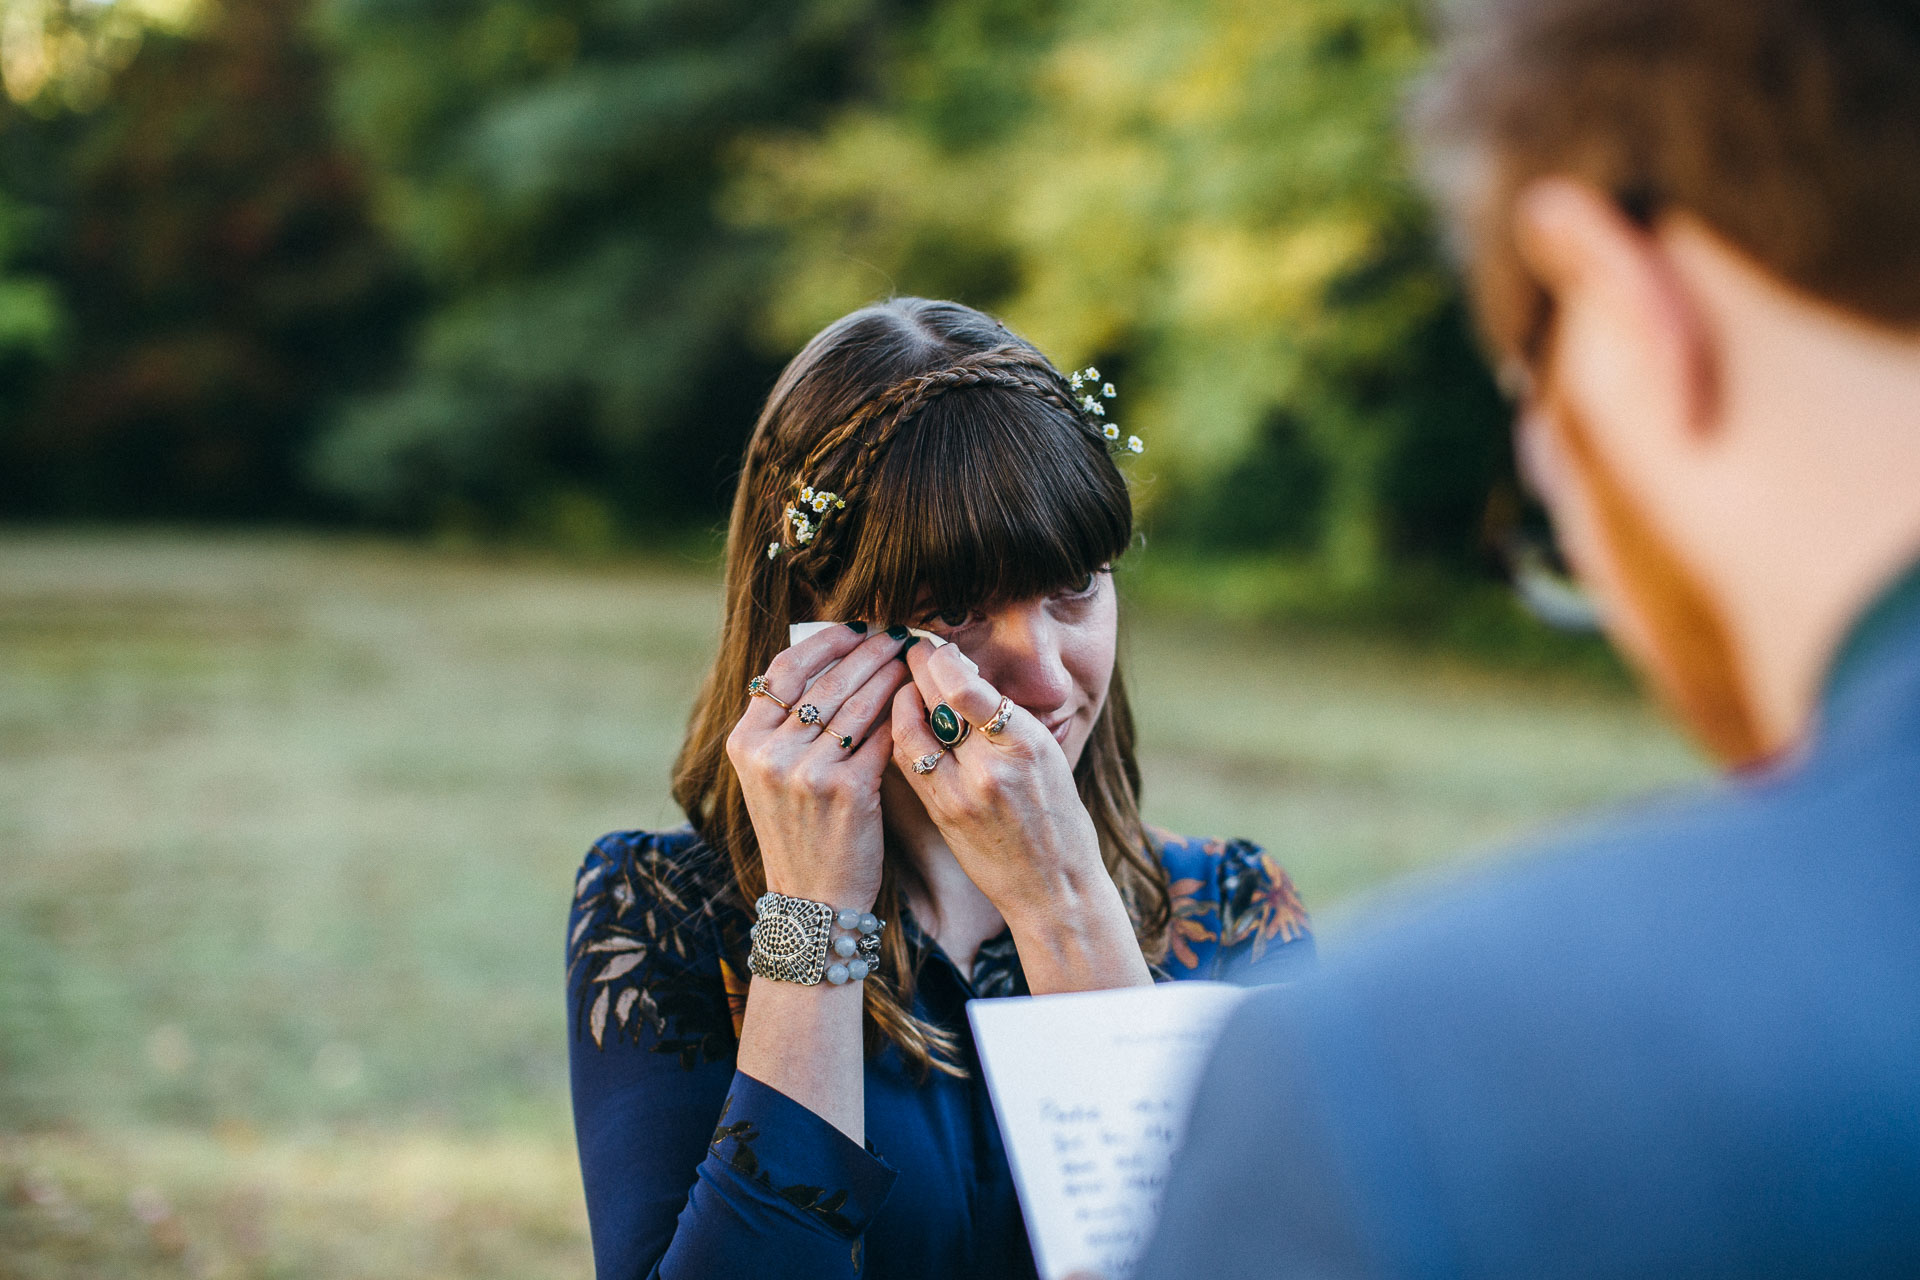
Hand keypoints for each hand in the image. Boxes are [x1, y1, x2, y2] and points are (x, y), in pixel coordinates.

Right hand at [726, 624, 913, 909]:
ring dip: (890, 674)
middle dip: (867, 650)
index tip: (854, 626)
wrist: (812, 900)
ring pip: (857, 703)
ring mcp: (807, 771)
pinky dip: (901, 714)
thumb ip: (785, 727)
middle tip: (895, 633)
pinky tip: (918, 700)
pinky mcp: (847, 790)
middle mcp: (770, 753)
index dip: (824, 642)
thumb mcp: (770, 777)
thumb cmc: (800, 832)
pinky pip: (880, 736)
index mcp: (745, 742)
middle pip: (826, 680)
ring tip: (912, 658)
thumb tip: (828, 663)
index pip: (783, 670)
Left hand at [889, 640, 1107, 926]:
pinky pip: (910, 762)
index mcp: (1026, 744)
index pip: (967, 687)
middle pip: (936, 703)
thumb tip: (964, 677)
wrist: (1054, 888)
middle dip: (918, 670)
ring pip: (911, 731)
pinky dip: (902, 734)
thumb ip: (1008, 720)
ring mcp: (961, 794)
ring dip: (902, 701)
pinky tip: (903, 722)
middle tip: (910, 650)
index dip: (941, 659)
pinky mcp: (942, 814)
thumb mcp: (1049, 758)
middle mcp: (991, 767)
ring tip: (904, 684)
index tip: (934, 645)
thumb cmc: (1059, 819)